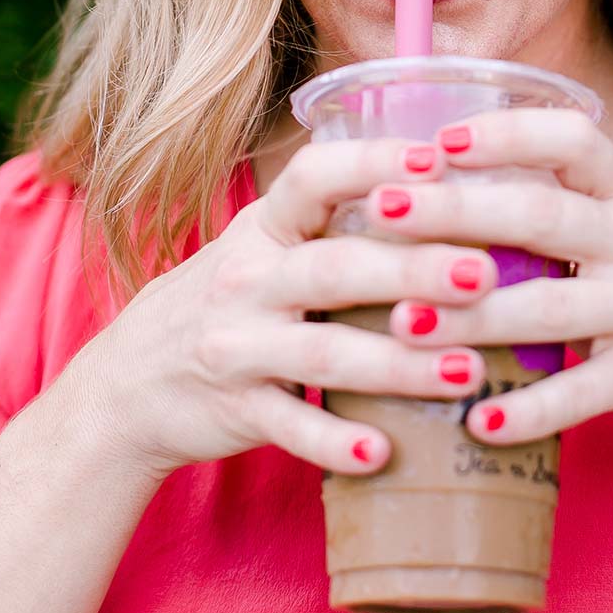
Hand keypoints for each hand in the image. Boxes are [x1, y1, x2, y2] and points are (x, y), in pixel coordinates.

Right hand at [88, 135, 498, 479]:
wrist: (127, 384)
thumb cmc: (229, 301)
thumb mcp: (265, 246)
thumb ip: (336, 222)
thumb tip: (449, 191)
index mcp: (265, 227)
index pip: (314, 176)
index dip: (373, 162)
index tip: (439, 160)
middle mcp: (247, 278)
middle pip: (336, 266)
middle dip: (413, 270)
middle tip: (485, 275)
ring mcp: (237, 345)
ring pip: (325, 350)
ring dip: (401, 363)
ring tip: (470, 371)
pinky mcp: (233, 409)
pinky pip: (289, 426)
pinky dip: (336, 442)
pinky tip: (386, 453)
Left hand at [365, 108, 612, 458]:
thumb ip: (551, 201)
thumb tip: (430, 180)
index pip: (570, 138)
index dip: (503, 133)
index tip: (434, 141)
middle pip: (542, 214)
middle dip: (455, 211)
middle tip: (380, 212)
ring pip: (549, 306)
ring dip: (469, 317)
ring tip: (401, 325)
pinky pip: (582, 392)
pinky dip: (527, 410)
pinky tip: (474, 421)